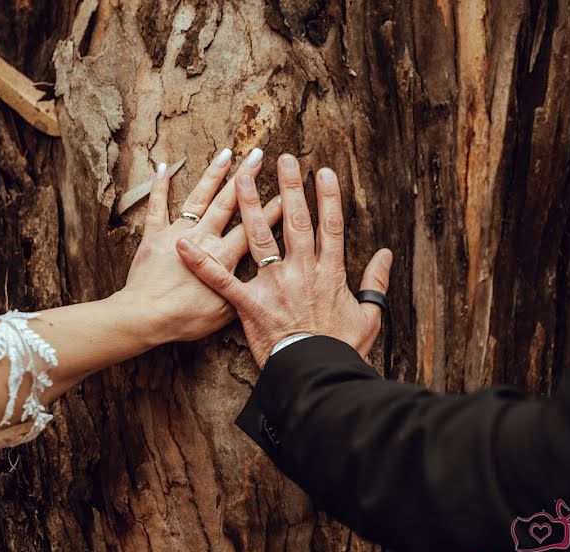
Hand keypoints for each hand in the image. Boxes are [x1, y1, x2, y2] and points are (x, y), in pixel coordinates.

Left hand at [119, 148, 281, 343]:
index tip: (286, 192)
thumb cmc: (185, 319)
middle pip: (228, 203)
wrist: (146, 316)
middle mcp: (204, 238)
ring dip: (212, 174)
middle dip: (245, 178)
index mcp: (223, 257)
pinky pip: (157, 207)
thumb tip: (258, 282)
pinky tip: (162, 166)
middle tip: (257, 155)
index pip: (253, 229)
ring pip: (198, 198)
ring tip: (226, 153)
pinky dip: (159, 186)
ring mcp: (178, 233)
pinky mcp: (154, 237)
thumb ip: (241, 291)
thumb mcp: (224, 313)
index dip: (271, 211)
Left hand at [175, 153, 392, 367]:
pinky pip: (222, 281)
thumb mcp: (369, 315)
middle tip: (284, 158)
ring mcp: (274, 285)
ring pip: (259, 238)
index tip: (323, 172)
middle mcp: (301, 271)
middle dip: (289, 187)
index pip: (330, 226)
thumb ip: (375, 282)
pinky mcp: (249, 304)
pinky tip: (184, 245)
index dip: (327, 197)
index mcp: (330, 272)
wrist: (318, 376)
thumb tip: (385, 254)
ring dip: (250, 206)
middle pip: (295, 221)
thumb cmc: (342, 348)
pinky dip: (202, 264)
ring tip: (242, 178)